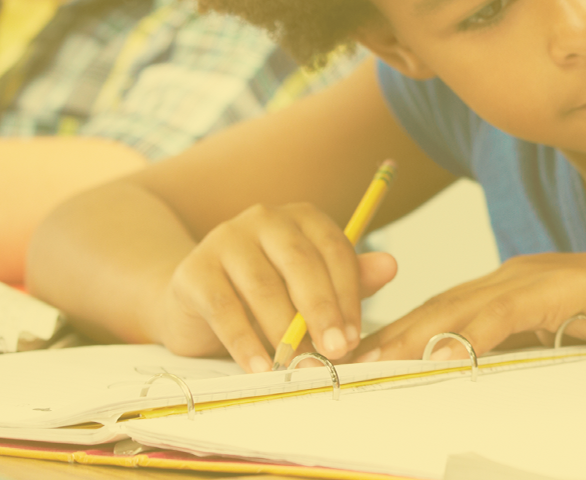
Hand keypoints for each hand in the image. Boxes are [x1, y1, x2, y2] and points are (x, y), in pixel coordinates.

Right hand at [156, 203, 397, 372]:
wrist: (195, 302)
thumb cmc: (267, 294)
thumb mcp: (311, 286)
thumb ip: (350, 279)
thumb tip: (391, 266)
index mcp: (302, 218)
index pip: (334, 250)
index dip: (348, 294)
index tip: (355, 335)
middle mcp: (264, 219)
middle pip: (301, 264)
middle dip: (322, 311)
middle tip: (336, 350)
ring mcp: (225, 240)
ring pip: (263, 287)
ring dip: (285, 332)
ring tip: (299, 365)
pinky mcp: (193, 271)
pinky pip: (224, 309)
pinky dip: (245, 343)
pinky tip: (261, 368)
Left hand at [355, 246, 585, 377]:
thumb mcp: (561, 339)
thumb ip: (521, 352)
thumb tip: (479, 381)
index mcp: (510, 286)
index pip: (440, 311)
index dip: (394, 334)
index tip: (353, 362)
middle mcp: (514, 276)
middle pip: (436, 307)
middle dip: (386, 335)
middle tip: (339, 364)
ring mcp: (535, 278)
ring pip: (459, 308)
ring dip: (413, 335)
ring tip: (372, 362)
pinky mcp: (559, 290)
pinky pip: (504, 314)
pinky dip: (469, 333)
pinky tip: (443, 352)